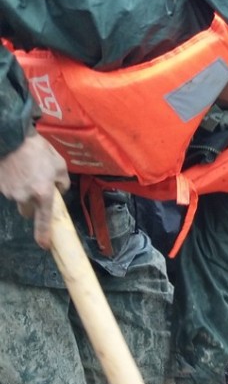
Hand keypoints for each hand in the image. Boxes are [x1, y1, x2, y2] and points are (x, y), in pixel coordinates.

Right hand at [0, 131, 70, 248]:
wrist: (12, 137)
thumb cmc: (39, 150)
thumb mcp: (60, 166)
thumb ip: (63, 184)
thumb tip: (59, 191)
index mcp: (43, 194)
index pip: (44, 220)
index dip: (43, 235)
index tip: (44, 246)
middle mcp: (24, 196)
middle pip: (28, 212)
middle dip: (33, 207)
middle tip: (37, 191)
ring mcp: (9, 191)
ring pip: (18, 200)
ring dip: (23, 192)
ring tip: (27, 173)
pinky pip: (9, 190)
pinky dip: (14, 184)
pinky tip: (16, 171)